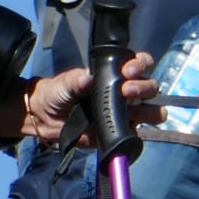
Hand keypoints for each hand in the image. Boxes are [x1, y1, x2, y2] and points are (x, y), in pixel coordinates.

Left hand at [0, 53, 161, 146]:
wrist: (46, 119)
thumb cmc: (59, 92)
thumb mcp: (65, 83)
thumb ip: (76, 80)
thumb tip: (87, 78)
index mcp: (116, 74)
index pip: (140, 63)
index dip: (140, 65)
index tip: (128, 71)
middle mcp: (126, 92)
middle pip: (150, 88)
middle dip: (143, 87)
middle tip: (127, 91)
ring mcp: (125, 113)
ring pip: (151, 111)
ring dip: (151, 112)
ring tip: (139, 114)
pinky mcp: (120, 133)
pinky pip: (135, 134)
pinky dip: (136, 134)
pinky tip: (129, 131)